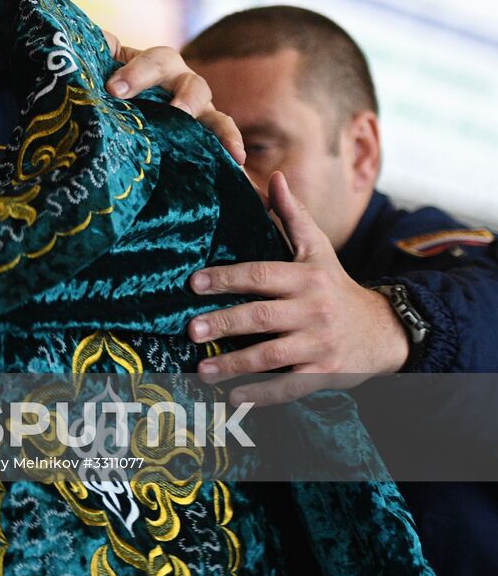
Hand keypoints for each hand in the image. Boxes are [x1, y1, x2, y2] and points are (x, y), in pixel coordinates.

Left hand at [102, 31, 244, 165]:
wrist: (115, 103)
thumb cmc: (107, 82)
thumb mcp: (98, 64)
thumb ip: (90, 52)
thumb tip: (72, 48)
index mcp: (157, 64)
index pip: (155, 61)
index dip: (137, 72)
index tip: (113, 90)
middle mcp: (181, 85)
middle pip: (192, 84)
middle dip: (185, 98)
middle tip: (176, 112)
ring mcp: (195, 112)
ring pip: (214, 115)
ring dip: (221, 129)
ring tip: (227, 147)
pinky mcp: (201, 137)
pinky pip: (221, 143)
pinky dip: (231, 150)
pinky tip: (239, 165)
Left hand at [187, 171, 408, 404]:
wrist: (385, 330)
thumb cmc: (337, 285)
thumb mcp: (319, 250)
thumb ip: (293, 216)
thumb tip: (274, 177)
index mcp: (306, 277)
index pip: (261, 274)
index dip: (227, 278)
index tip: (194, 282)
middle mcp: (313, 310)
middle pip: (262, 317)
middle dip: (225, 323)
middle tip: (191, 330)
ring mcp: (320, 345)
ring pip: (272, 356)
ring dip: (234, 364)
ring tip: (202, 370)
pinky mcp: (326, 374)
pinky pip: (290, 386)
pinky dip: (262, 395)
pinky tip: (234, 397)